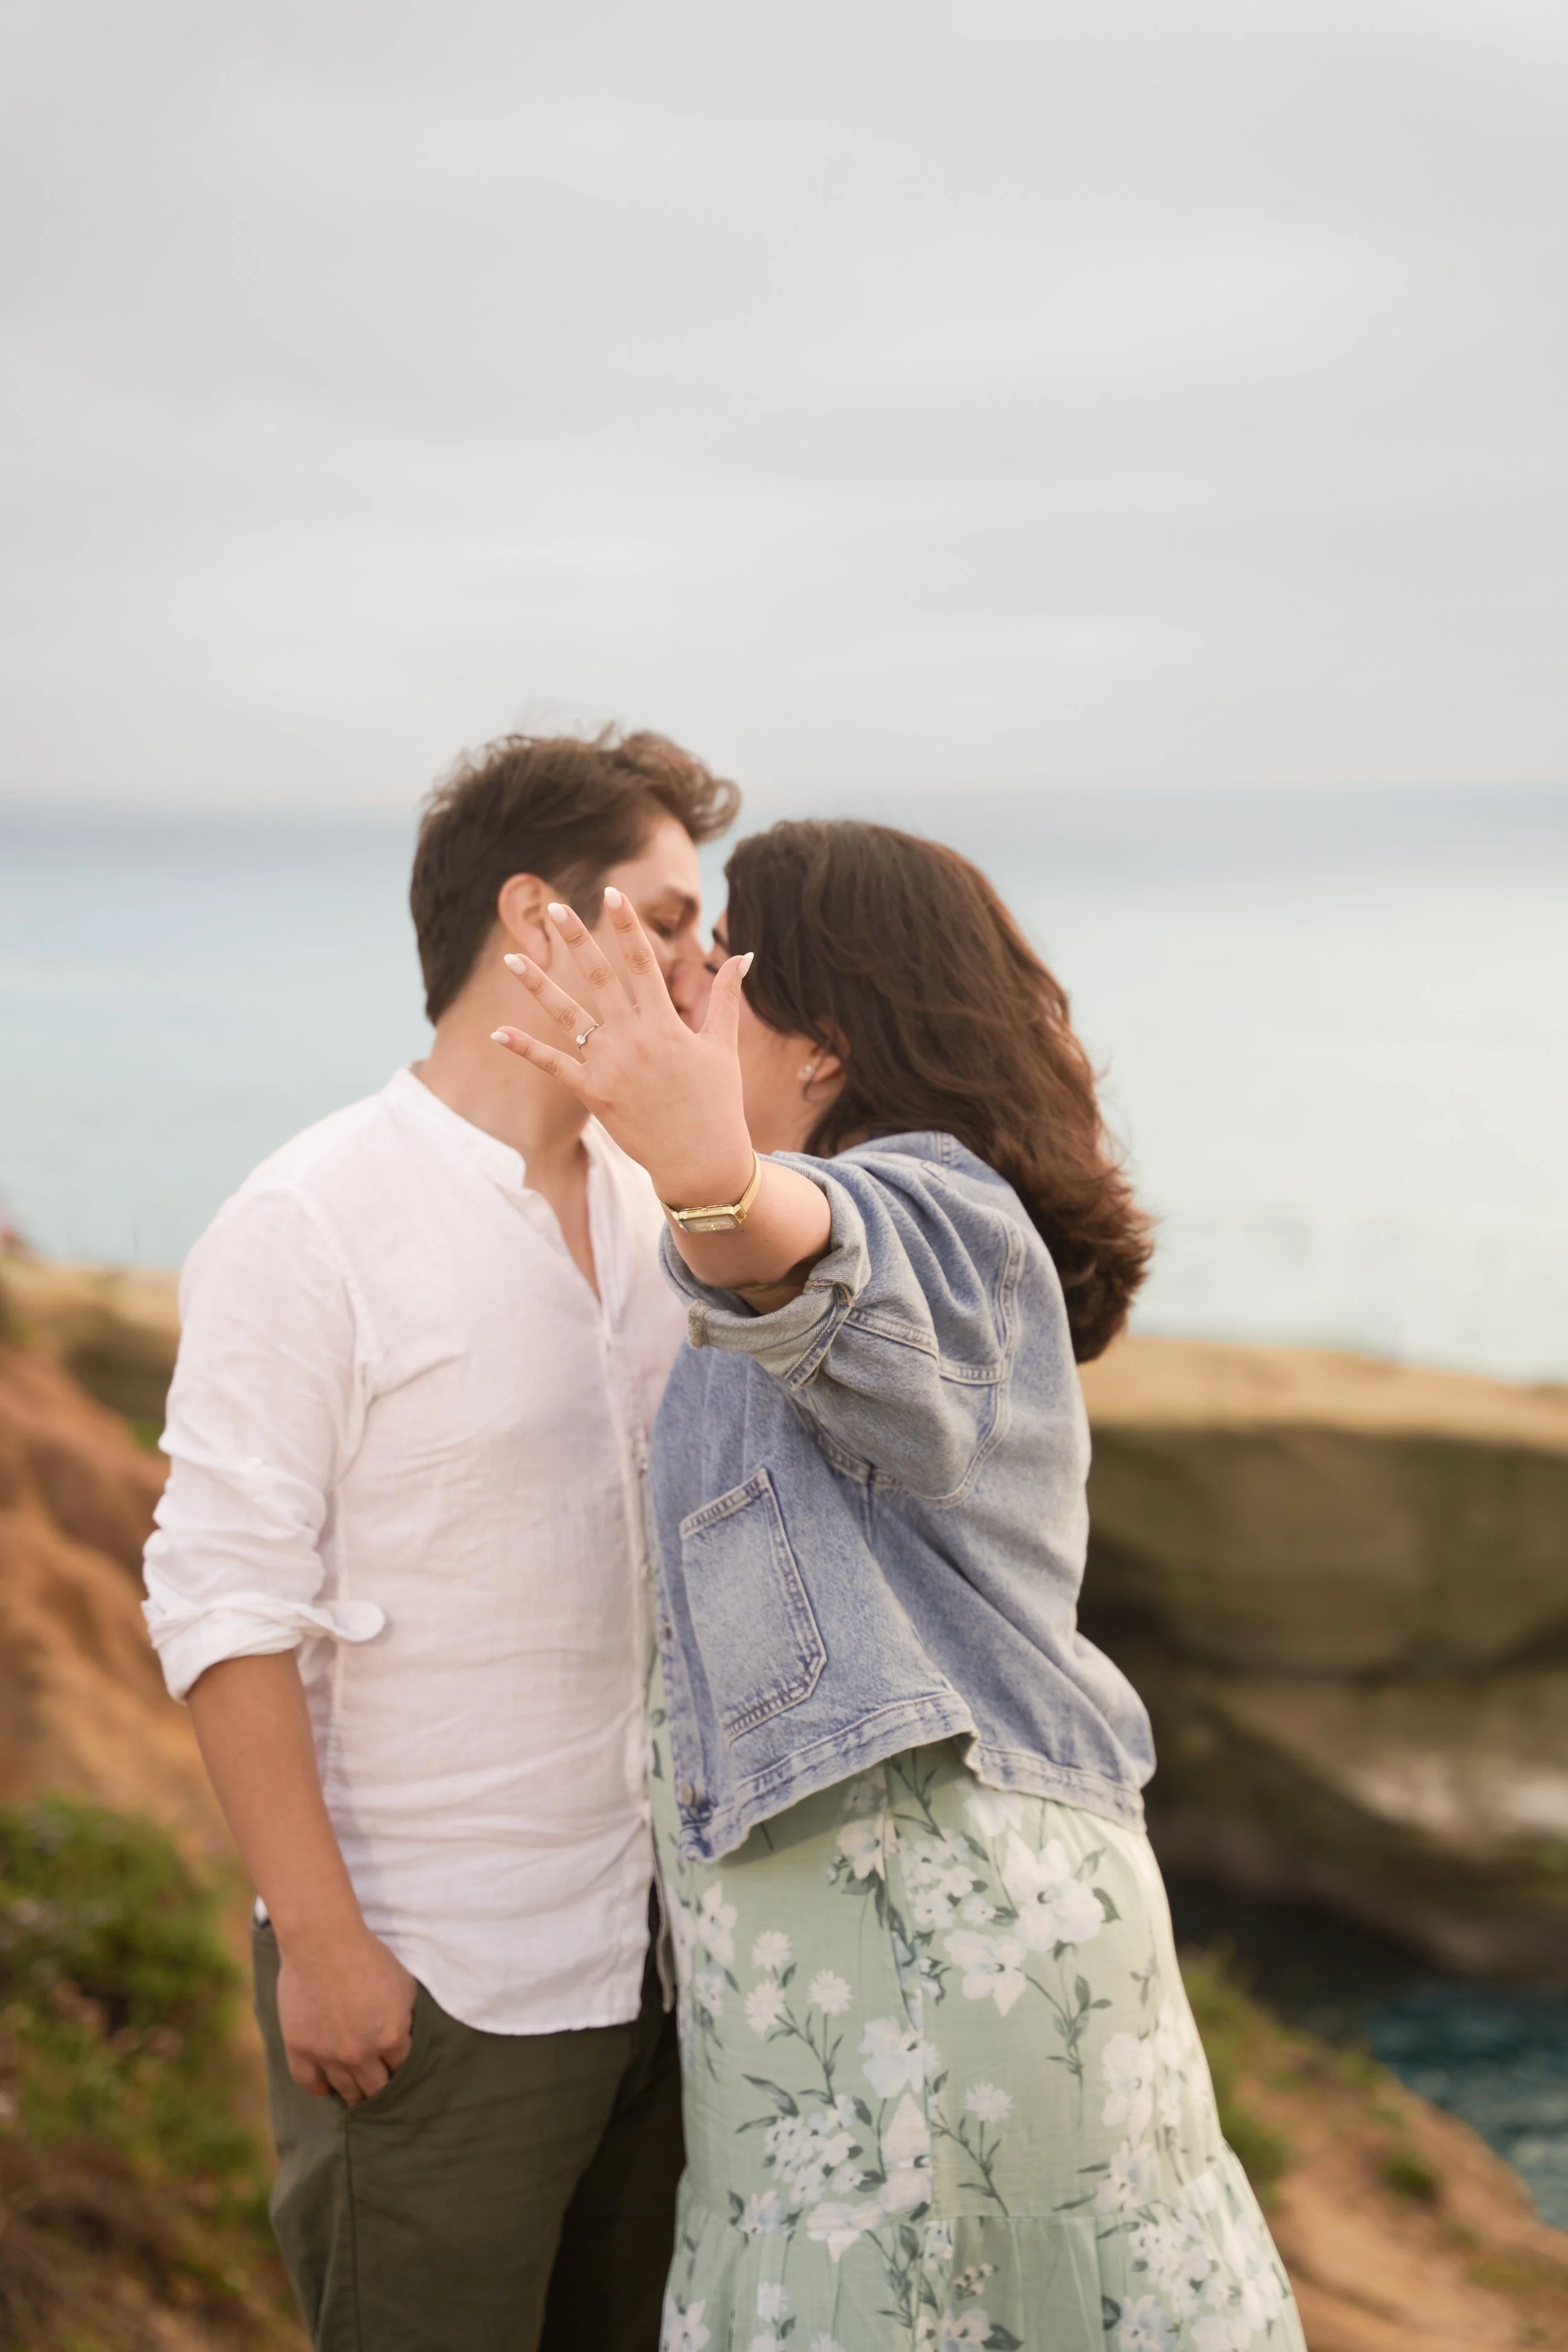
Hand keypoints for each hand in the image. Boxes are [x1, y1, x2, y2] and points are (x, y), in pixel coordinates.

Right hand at [276, 1924, 416, 2104]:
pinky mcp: (299, 2048)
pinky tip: (323, 2089)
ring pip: (344, 2088)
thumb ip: (406, 2016)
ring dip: (353, 2094)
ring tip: (356, 2097)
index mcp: (390, 2037)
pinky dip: (316, 2088)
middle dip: (380, 2088)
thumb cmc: (367, 1955)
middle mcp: (360, 2053)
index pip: (402, 2066)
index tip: (397, 2068)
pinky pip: (307, 2080)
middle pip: (375, 2086)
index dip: (400, 2065)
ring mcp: (328, 2055)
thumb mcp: (403, 1984)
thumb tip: (405, 2036)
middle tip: (379, 2088)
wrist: (322, 1942)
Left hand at [492, 891, 755, 1206]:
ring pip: (568, 1016)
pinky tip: (498, 1032)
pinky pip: (555, 1066)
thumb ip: (727, 997)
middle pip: (600, 978)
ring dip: (538, 985)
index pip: (642, 963)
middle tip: (555, 908)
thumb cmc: (717, 1103)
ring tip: (513, 957)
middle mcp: (635, 1039)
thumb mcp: (725, 1047)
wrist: (702, 1161)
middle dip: (577, 940)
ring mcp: (611, 1067)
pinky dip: (526, 1049)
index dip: (626, 925)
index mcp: (667, 1024)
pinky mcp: (594, 1094)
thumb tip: (744, 954)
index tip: (611, 893)